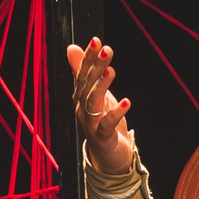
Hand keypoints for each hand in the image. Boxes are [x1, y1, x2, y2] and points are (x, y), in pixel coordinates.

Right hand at [66, 37, 136, 175]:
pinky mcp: (103, 138)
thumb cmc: (101, 122)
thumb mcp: (93, 94)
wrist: (108, 157)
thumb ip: (81, 71)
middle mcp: (82, 108)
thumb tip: (71, 47)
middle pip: (87, 84)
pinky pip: (107, 124)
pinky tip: (126, 102)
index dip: (88, 57)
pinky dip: (116, 113)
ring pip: (93, 102)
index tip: (97, 40)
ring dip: (102, 86)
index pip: (82, 73)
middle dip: (96, 66)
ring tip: (111, 71)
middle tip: (107, 50)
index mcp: (80, 96)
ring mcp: (91, 124)